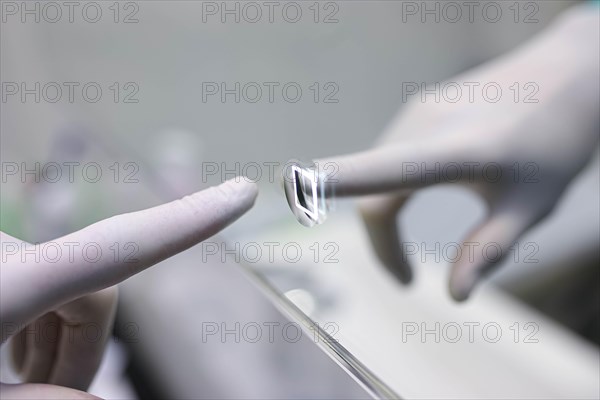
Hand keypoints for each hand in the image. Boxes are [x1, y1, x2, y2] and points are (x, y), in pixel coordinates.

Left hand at [1, 178, 257, 398]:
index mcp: (6, 281)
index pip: (120, 247)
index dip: (192, 219)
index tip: (243, 191)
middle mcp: (5, 249)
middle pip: (95, 295)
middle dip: (87, 349)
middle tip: (57, 396)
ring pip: (65, 284)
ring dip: (59, 336)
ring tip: (22, 380)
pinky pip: (37, 274)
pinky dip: (36, 316)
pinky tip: (9, 347)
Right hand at [316, 5, 598, 300]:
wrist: (569, 74)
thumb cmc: (557, 143)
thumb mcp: (534, 205)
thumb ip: (490, 250)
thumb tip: (453, 297)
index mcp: (462, 150)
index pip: (388, 172)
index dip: (336, 179)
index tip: (295, 188)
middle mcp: (428, 125)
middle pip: (376, 194)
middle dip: (382, 243)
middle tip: (407, 281)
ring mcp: (419, 112)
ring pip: (378, 178)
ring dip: (386, 217)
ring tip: (413, 248)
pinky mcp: (418, 108)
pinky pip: (388, 159)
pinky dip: (392, 190)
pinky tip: (422, 194)